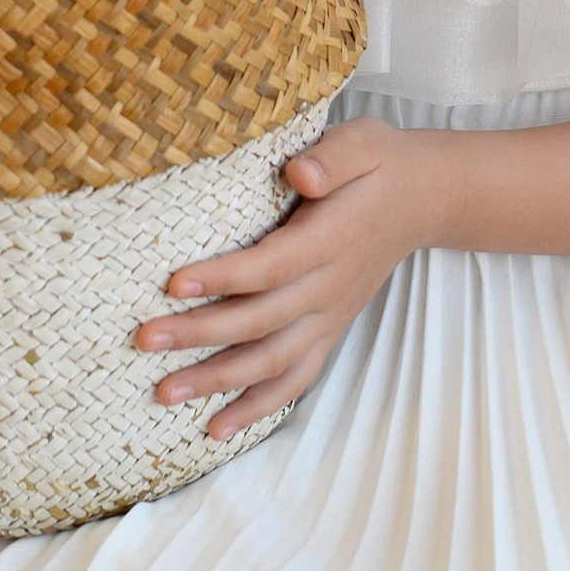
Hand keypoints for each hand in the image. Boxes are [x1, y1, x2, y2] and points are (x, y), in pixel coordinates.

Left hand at [133, 116, 446, 440]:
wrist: (423, 199)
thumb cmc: (378, 164)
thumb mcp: (361, 142)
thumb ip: (332, 158)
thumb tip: (300, 173)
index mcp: (332, 239)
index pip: (272, 266)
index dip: (224, 278)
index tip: (172, 282)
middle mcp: (330, 286)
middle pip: (261, 320)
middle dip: (200, 334)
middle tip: (146, 340)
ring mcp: (330, 316)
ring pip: (272, 361)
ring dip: (218, 381)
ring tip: (166, 393)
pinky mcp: (328, 330)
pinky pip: (294, 378)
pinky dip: (257, 407)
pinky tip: (217, 427)